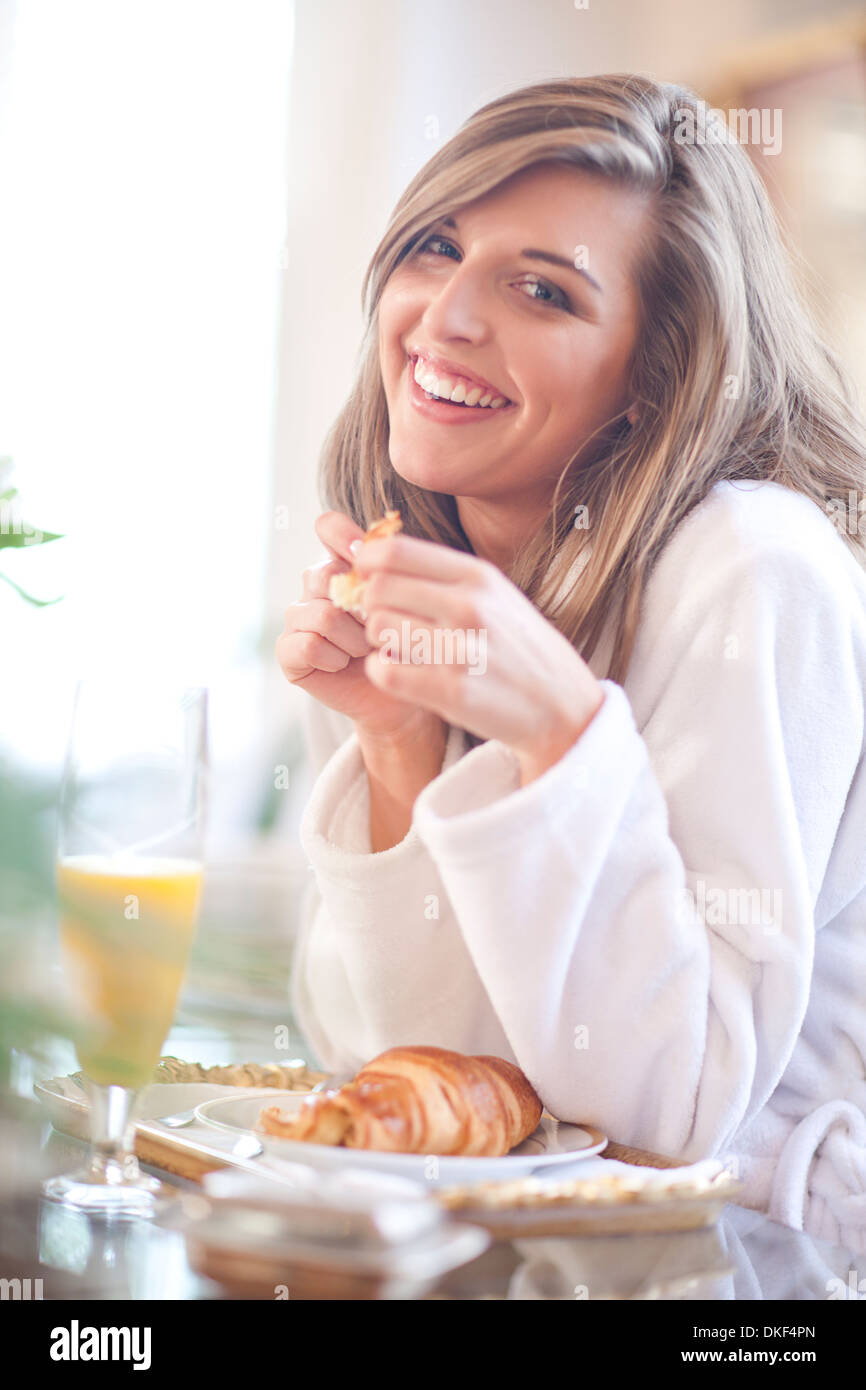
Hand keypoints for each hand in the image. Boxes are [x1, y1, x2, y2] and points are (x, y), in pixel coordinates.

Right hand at [275, 510, 444, 741]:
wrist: (403, 694)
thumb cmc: (409, 645)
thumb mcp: (407, 605)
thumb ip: (387, 573)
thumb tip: (364, 547)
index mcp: (344, 564)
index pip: (329, 527)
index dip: (342, 534)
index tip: (364, 555)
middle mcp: (315, 586)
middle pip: (327, 575)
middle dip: (362, 609)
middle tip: (380, 629)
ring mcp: (298, 617)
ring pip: (322, 614)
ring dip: (353, 639)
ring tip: (366, 650)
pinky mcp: (288, 651)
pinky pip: (308, 644)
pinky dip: (334, 658)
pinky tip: (343, 665)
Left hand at [354, 531, 605, 781]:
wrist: (561, 704)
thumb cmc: (515, 646)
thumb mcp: (493, 594)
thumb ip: (440, 574)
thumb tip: (371, 555)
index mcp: (477, 576)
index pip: (395, 552)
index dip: (367, 564)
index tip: (368, 580)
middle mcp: (470, 606)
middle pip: (378, 588)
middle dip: (370, 604)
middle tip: (383, 619)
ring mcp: (462, 650)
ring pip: (378, 627)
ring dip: (378, 639)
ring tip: (400, 648)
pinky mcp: (453, 691)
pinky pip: (384, 670)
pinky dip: (382, 671)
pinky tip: (401, 672)